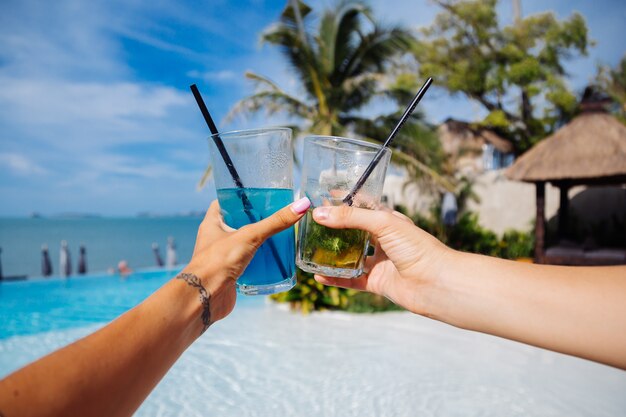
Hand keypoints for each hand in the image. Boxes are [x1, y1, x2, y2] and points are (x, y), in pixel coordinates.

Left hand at [183, 197, 309, 322]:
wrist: (205, 298)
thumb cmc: (218, 261)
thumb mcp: (250, 236)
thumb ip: (275, 222)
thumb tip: (301, 205)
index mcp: (212, 223)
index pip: (226, 202)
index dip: (241, 197)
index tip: (260, 195)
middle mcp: (216, 238)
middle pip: (238, 222)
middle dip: (256, 219)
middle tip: (276, 214)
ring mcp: (223, 256)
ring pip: (244, 243)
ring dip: (259, 240)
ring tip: (279, 234)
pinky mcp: (230, 273)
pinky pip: (247, 262)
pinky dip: (259, 260)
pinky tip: (274, 258)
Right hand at [311, 205, 450, 314]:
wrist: (436, 283)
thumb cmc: (417, 247)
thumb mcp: (384, 223)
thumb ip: (351, 217)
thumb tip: (320, 214)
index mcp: (388, 221)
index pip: (362, 206)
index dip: (344, 201)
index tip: (324, 196)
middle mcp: (383, 240)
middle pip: (353, 231)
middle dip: (334, 228)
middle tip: (311, 224)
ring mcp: (380, 261)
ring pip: (350, 256)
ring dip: (332, 254)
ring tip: (310, 249)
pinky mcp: (377, 282)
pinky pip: (351, 279)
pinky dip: (335, 278)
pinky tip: (318, 276)